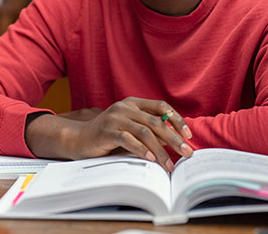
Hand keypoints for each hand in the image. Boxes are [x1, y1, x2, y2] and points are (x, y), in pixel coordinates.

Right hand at [26, 97, 192, 171]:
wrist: (79, 139)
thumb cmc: (108, 136)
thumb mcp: (130, 129)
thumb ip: (148, 130)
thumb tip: (174, 141)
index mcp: (133, 103)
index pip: (160, 106)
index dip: (176, 119)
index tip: (188, 135)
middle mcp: (125, 107)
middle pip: (156, 122)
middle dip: (174, 139)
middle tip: (187, 153)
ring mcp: (115, 118)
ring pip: (145, 132)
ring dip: (160, 150)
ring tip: (169, 164)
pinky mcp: (107, 131)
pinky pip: (128, 139)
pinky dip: (141, 149)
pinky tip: (150, 159)